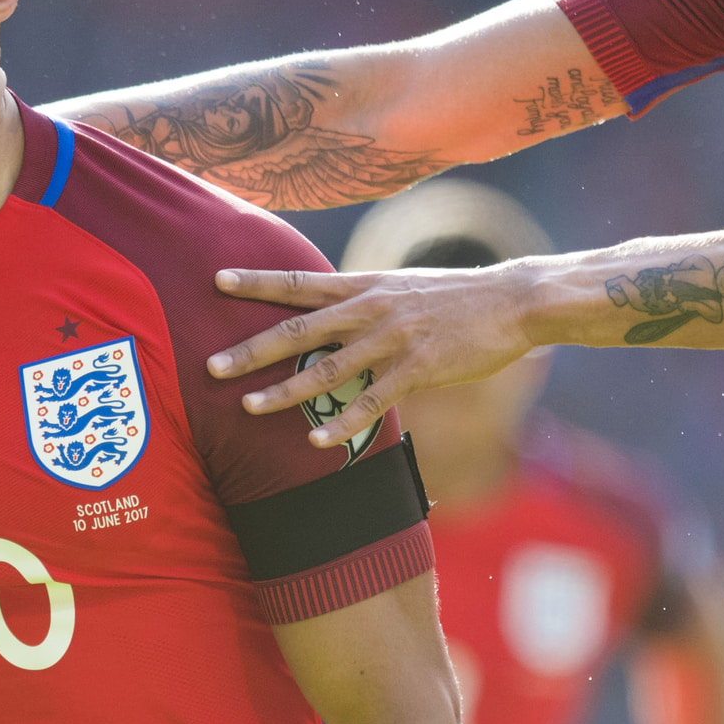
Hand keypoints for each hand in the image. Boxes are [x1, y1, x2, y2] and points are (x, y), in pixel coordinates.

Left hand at [206, 263, 539, 446]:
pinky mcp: (418, 368)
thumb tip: (320, 313)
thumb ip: (357, 300)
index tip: (215, 280)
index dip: (255, 282)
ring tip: (248, 408)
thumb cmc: (451, 296)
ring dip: (285, 392)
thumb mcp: (396, 286)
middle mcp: (369, 310)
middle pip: (298, 329)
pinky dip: (341, 423)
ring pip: (327, 369)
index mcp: (361, 286)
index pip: (297, 282)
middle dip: (252, 350)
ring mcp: (392, 339)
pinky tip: (314, 443)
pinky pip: (372, 401)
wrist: (513, 299)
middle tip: (211, 366)